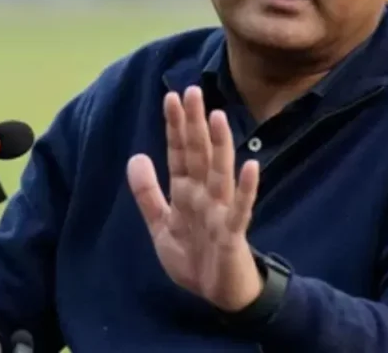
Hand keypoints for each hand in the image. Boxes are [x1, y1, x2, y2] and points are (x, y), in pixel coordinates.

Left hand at [127, 85, 263, 311]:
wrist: (219, 295)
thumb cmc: (194, 258)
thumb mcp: (161, 226)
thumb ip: (148, 193)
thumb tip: (135, 156)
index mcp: (186, 192)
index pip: (180, 153)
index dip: (175, 127)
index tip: (172, 96)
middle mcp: (205, 195)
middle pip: (199, 154)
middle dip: (194, 125)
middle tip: (192, 91)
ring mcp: (221, 211)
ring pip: (220, 173)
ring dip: (220, 146)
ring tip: (217, 117)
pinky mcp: (233, 232)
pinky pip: (240, 209)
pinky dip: (246, 189)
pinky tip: (251, 167)